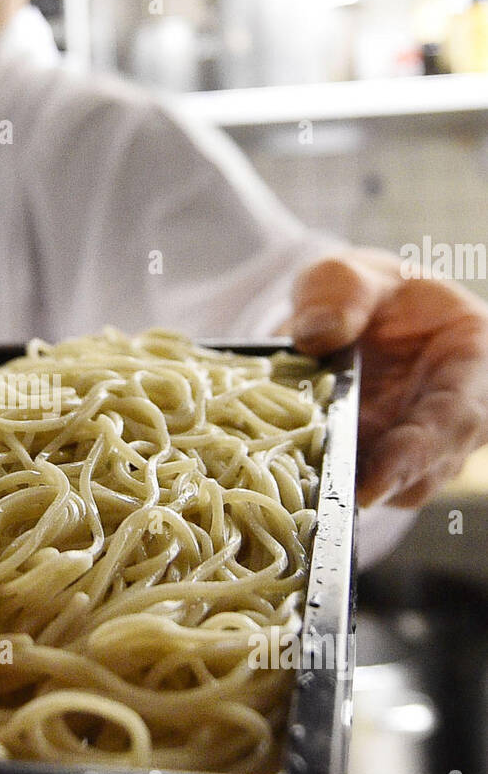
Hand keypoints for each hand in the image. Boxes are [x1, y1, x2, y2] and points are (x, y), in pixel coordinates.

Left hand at [285, 248, 487, 506]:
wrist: (343, 317)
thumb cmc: (357, 292)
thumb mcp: (343, 275)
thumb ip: (339, 294)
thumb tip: (316, 335)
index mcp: (472, 354)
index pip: (458, 412)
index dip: (420, 450)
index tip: (377, 478)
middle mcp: (461, 407)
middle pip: (437, 461)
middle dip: (390, 482)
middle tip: (341, 498)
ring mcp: (426, 443)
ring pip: (406, 485)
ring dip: (360, 488)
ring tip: (313, 489)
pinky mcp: (388, 465)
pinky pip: (369, 486)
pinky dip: (338, 488)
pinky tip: (303, 483)